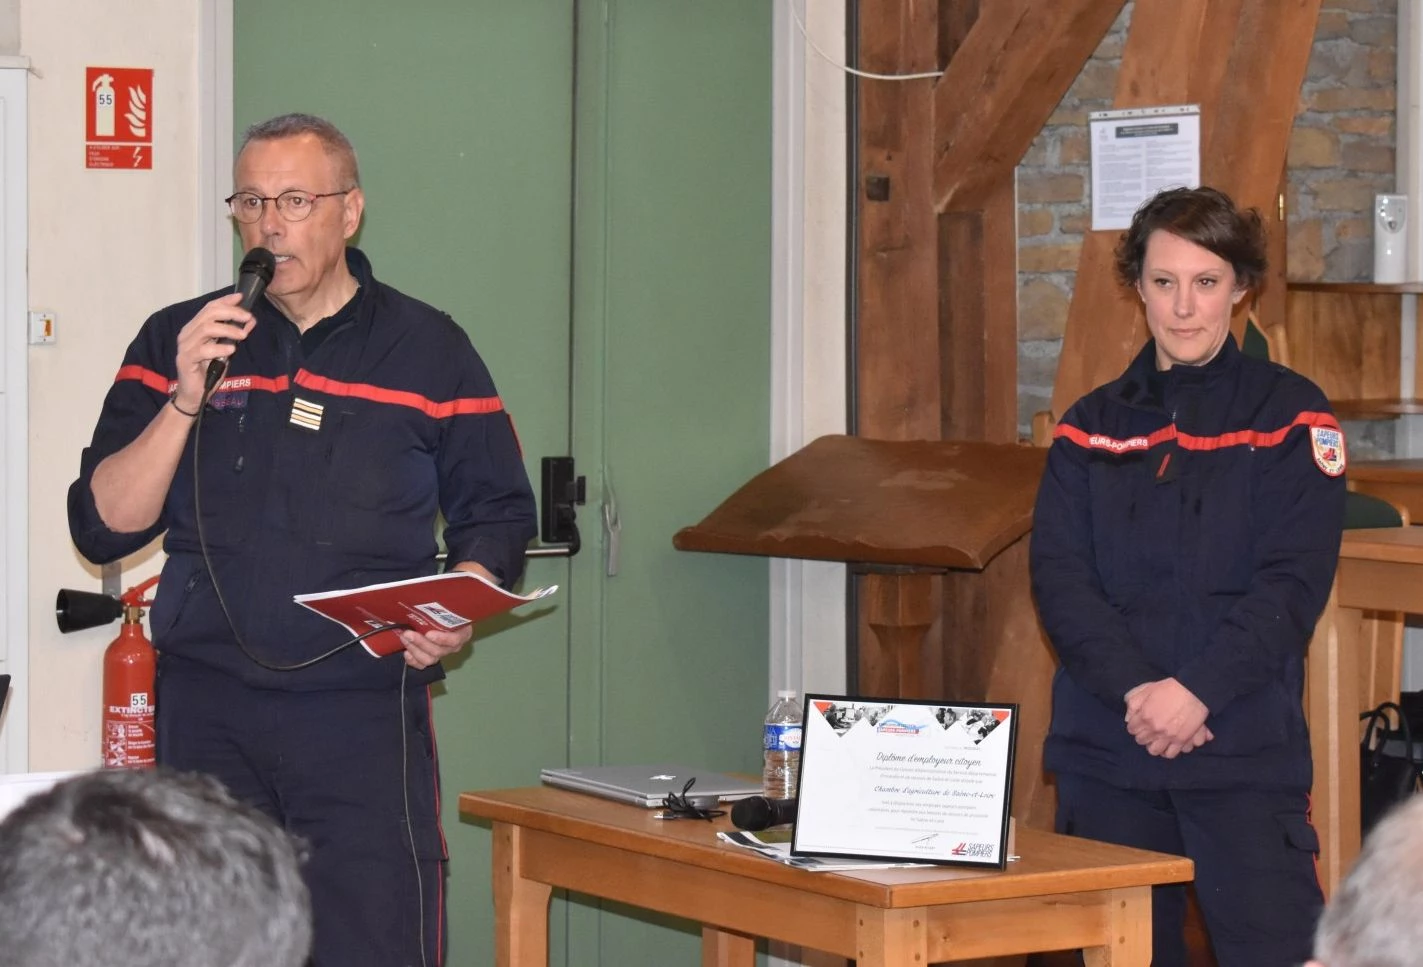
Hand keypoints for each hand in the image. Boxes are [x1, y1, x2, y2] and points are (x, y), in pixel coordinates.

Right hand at [172, 292, 256, 409]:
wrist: (195, 394)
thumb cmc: (209, 371)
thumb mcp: (226, 350)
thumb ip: (235, 335)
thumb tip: (250, 320)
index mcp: (195, 328)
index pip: (209, 308)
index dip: (225, 301)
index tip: (241, 297)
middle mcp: (187, 334)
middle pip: (208, 314)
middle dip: (231, 313)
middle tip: (248, 317)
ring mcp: (185, 346)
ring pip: (206, 329)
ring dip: (228, 330)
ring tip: (243, 335)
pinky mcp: (185, 360)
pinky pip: (203, 350)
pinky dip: (219, 348)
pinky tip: (231, 350)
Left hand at [397, 561, 495, 668]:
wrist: (444, 609)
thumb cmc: (447, 604)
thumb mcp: (449, 601)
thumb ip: (444, 601)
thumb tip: (429, 593)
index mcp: (462, 633)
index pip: (455, 640)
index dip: (442, 639)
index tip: (429, 633)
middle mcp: (453, 646)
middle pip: (439, 651)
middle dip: (421, 643)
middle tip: (408, 633)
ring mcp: (442, 652)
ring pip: (430, 659)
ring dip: (415, 650)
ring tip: (405, 638)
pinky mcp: (431, 656)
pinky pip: (423, 664)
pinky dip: (413, 661)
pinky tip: (406, 652)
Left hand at [1124, 678, 1208, 758]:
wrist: (1193, 691)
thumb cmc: (1169, 688)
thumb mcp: (1146, 690)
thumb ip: (1133, 703)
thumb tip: (1128, 717)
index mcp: (1145, 716)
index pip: (1131, 729)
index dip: (1134, 725)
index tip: (1138, 724)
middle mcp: (1155, 728)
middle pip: (1141, 740)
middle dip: (1142, 735)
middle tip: (1147, 731)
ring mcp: (1168, 736)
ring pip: (1154, 750)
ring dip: (1153, 745)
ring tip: (1156, 740)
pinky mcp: (1181, 740)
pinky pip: (1170, 753)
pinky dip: (1167, 751)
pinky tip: (1167, 745)